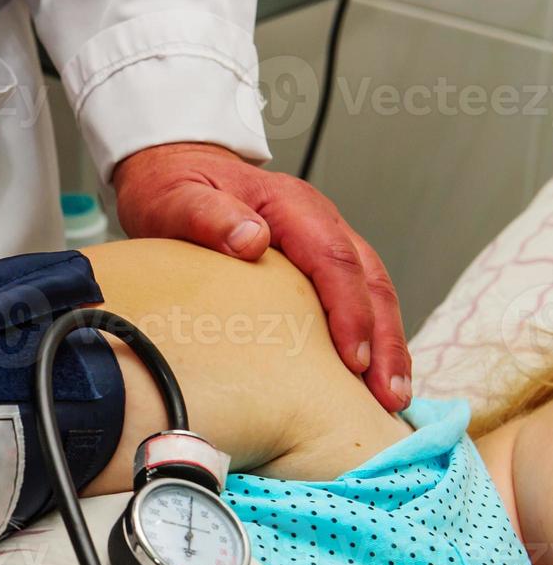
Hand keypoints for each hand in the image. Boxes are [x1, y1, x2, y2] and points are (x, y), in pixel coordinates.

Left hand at [113, 142, 410, 411]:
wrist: (175, 167)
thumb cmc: (174, 186)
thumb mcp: (177, 197)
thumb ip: (208, 215)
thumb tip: (252, 240)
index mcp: (291, 206)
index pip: (334, 259)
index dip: (349, 312)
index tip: (353, 359)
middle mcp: (319, 221)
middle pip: (368, 280)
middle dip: (384, 340)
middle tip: (387, 396)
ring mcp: (323, 240)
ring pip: (372, 292)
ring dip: (386, 345)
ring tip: (390, 397)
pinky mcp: (317, 263)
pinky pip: (355, 297)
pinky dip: (368, 337)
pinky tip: (367, 378)